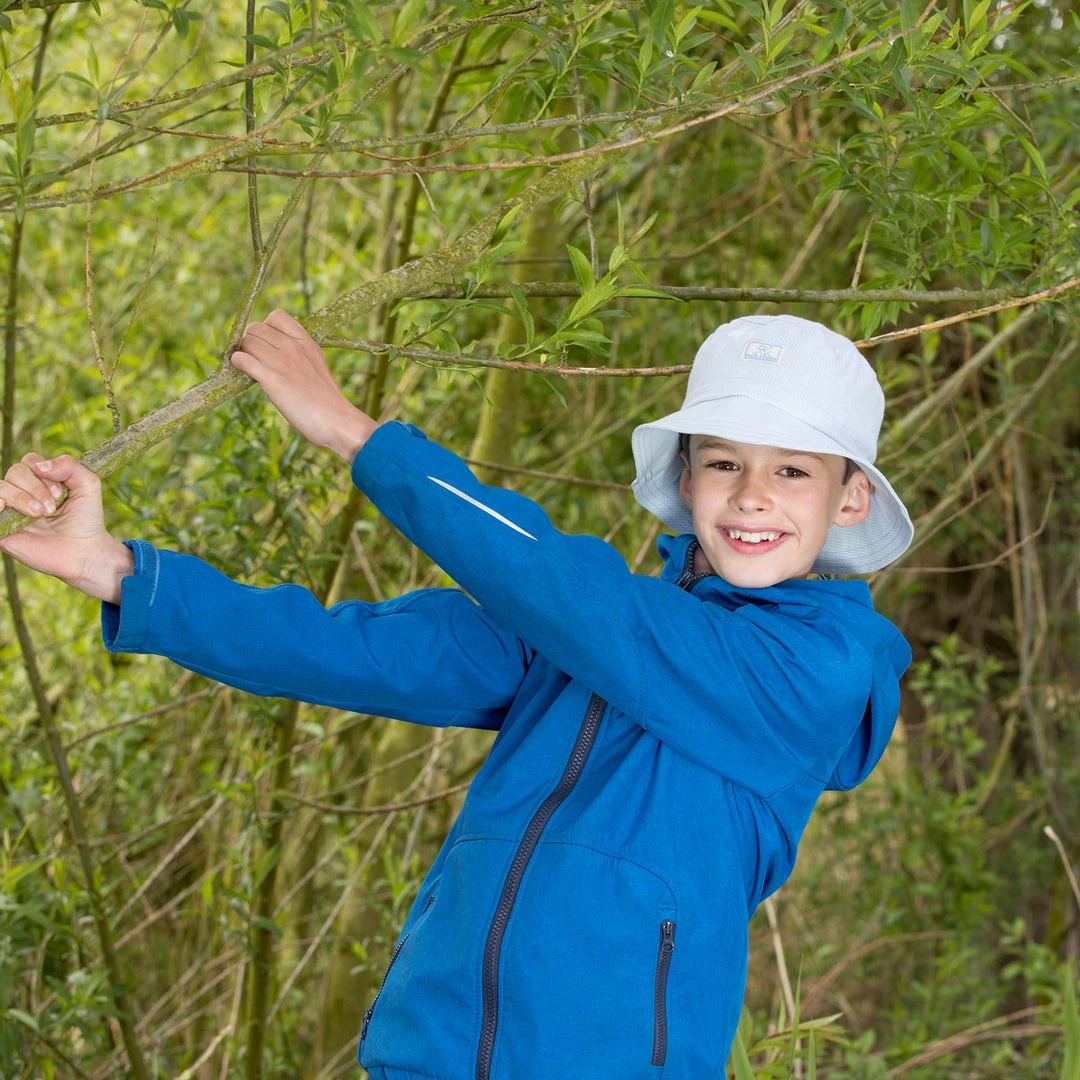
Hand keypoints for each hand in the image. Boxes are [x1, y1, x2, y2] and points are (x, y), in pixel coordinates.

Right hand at [0, 453, 133, 602]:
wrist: (83, 552)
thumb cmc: (86, 519)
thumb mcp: (88, 485)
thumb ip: (68, 466)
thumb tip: (39, 465)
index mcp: (41, 481)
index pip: (30, 461)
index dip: (44, 471)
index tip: (60, 494)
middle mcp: (23, 493)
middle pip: (15, 471)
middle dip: (35, 487)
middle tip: (51, 508)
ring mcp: (10, 510)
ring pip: (0, 487)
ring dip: (20, 497)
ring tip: (40, 514)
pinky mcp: (2, 529)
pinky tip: (11, 511)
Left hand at [231, 309, 377, 461]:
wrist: (335, 419)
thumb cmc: (326, 400)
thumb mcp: (316, 365)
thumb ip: (299, 354)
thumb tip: (277, 354)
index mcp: (305, 341)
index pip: (276, 316)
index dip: (266, 328)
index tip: (268, 345)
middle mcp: (292, 346)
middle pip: (255, 328)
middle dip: (251, 343)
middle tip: (256, 361)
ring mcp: (282, 361)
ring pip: (246, 342)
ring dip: (243, 355)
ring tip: (252, 370)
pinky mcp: (271, 378)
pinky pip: (242, 359)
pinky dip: (238, 365)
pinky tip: (246, 375)